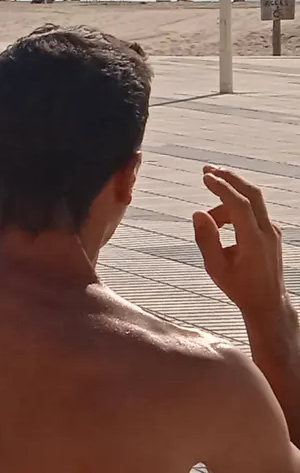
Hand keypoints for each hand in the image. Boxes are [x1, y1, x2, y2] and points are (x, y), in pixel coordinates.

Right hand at [194, 166, 285, 324]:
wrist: (267, 302)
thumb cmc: (240, 287)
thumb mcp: (215, 267)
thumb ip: (206, 239)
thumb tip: (198, 213)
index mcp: (254, 240)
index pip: (238, 204)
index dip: (221, 187)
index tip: (205, 177)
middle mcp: (268, 232)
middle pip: (252, 193)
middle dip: (230, 178)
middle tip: (208, 170)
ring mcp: (272, 232)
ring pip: (251, 204)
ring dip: (227, 203)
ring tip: (208, 222)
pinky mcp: (272, 234)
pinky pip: (253, 213)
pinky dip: (235, 211)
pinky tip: (222, 224)